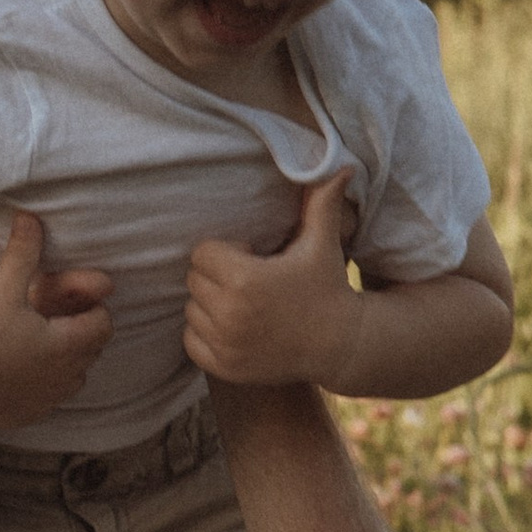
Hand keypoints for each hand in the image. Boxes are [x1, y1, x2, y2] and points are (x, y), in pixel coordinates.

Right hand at [0, 210, 111, 428]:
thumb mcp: (4, 287)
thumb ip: (23, 252)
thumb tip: (30, 216)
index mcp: (67, 343)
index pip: (103, 324)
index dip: (92, 311)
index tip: (71, 304)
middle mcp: (64, 377)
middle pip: (92, 352)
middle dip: (79, 335)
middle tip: (53, 320)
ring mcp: (46, 401)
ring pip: (74, 379)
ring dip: (65, 363)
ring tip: (39, 346)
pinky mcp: (27, 416)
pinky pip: (48, 402)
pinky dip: (42, 389)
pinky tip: (19, 374)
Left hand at [185, 171, 362, 387]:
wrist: (340, 346)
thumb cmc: (328, 287)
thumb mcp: (323, 243)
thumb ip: (321, 203)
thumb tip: (341, 164)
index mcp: (246, 279)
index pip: (203, 253)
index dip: (226, 250)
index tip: (252, 256)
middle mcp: (230, 315)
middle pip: (194, 280)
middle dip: (217, 275)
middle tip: (248, 279)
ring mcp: (225, 345)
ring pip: (191, 310)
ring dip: (210, 303)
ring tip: (244, 302)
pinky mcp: (222, 367)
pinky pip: (191, 339)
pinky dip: (206, 332)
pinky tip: (238, 325)